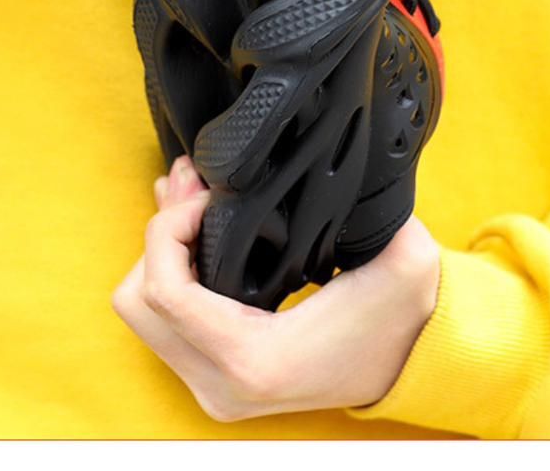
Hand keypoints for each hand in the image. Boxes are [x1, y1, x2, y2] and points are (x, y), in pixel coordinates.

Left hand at [111, 155, 440, 421]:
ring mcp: (214, 387)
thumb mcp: (399, 254)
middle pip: (136, 299)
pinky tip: (197, 229)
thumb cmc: (402, 313)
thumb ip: (361, 209)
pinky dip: (172, 272)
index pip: (164, 290)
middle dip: (160, 233)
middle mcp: (222, 384)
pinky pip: (163, 322)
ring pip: (141, 311)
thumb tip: (309, 162)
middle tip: (195, 189)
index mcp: (255, 358)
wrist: (412, 361)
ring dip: (162, 250)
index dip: (170, 227)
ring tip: (194, 199)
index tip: (207, 195)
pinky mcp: (214, 378)